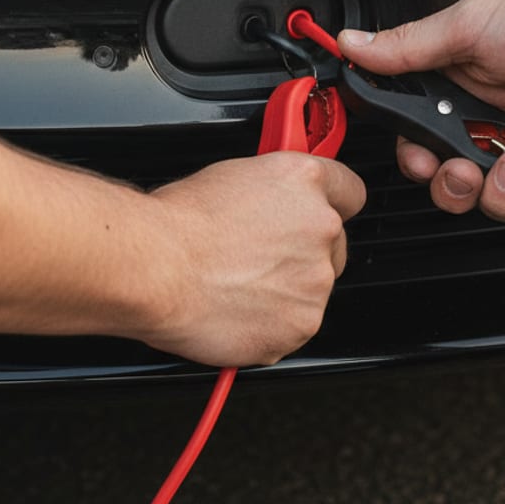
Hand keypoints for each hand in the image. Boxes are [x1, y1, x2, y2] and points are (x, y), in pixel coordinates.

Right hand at [141, 153, 365, 366]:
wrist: (154, 268)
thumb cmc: (176, 223)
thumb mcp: (231, 178)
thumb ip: (271, 193)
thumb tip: (272, 204)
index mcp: (305, 181)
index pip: (350, 191)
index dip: (331, 204)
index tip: (319, 213)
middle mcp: (321, 227)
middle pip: (333, 245)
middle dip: (303, 254)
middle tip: (258, 258)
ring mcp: (316, 279)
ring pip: (312, 289)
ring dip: (285, 291)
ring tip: (235, 285)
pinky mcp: (302, 323)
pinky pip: (294, 326)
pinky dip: (270, 325)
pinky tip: (236, 310)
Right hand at [337, 0, 504, 227]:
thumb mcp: (469, 25)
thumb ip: (407, 48)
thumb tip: (353, 44)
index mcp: (462, 80)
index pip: (418, 133)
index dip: (413, 154)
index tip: (419, 154)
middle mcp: (491, 115)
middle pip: (449, 176)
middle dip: (450, 184)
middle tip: (463, 165)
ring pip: (490, 199)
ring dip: (497, 192)